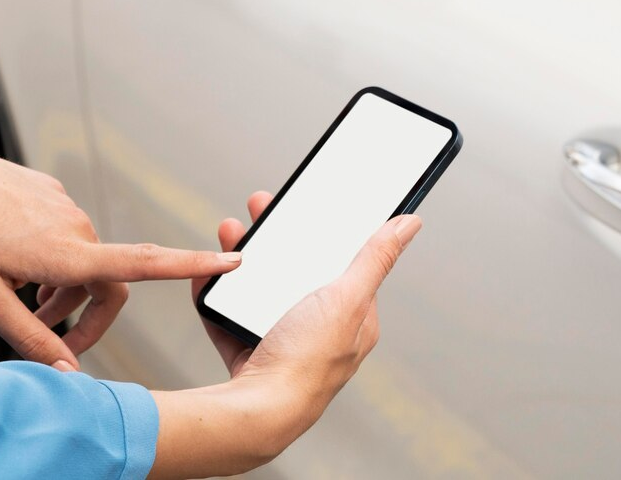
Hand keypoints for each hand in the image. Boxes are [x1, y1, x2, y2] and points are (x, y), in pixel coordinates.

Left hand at [0, 136, 241, 370]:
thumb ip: (29, 336)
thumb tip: (69, 370)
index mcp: (64, 254)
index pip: (143, 264)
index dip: (192, 264)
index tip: (232, 260)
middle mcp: (75, 225)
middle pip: (109, 279)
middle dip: (87, 313)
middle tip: (49, 338)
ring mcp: (63, 204)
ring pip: (84, 258)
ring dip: (64, 288)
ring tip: (20, 300)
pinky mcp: (48, 191)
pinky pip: (65, 233)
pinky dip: (51, 259)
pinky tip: (10, 260)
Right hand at [148, 191, 420, 478]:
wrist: (255, 414)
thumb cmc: (308, 361)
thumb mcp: (347, 297)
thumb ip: (375, 259)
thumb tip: (410, 223)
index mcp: (352, 319)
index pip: (345, 264)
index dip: (325, 231)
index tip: (305, 205)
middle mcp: (319, 331)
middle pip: (298, 271)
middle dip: (277, 238)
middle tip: (259, 209)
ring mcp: (282, 342)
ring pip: (261, 289)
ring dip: (244, 258)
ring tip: (231, 232)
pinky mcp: (248, 353)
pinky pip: (229, 316)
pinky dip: (218, 295)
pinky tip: (210, 276)